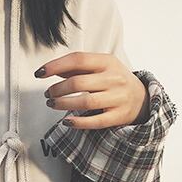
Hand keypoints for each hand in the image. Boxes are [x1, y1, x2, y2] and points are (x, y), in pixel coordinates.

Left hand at [35, 52, 149, 128]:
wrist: (142, 98)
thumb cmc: (113, 80)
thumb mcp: (100, 67)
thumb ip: (76, 67)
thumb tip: (49, 70)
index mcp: (108, 61)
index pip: (78, 59)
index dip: (55, 66)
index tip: (39, 73)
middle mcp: (114, 78)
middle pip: (78, 83)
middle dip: (57, 89)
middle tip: (48, 94)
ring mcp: (118, 98)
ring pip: (85, 102)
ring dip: (63, 104)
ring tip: (52, 104)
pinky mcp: (119, 116)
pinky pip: (95, 121)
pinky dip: (78, 122)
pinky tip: (67, 121)